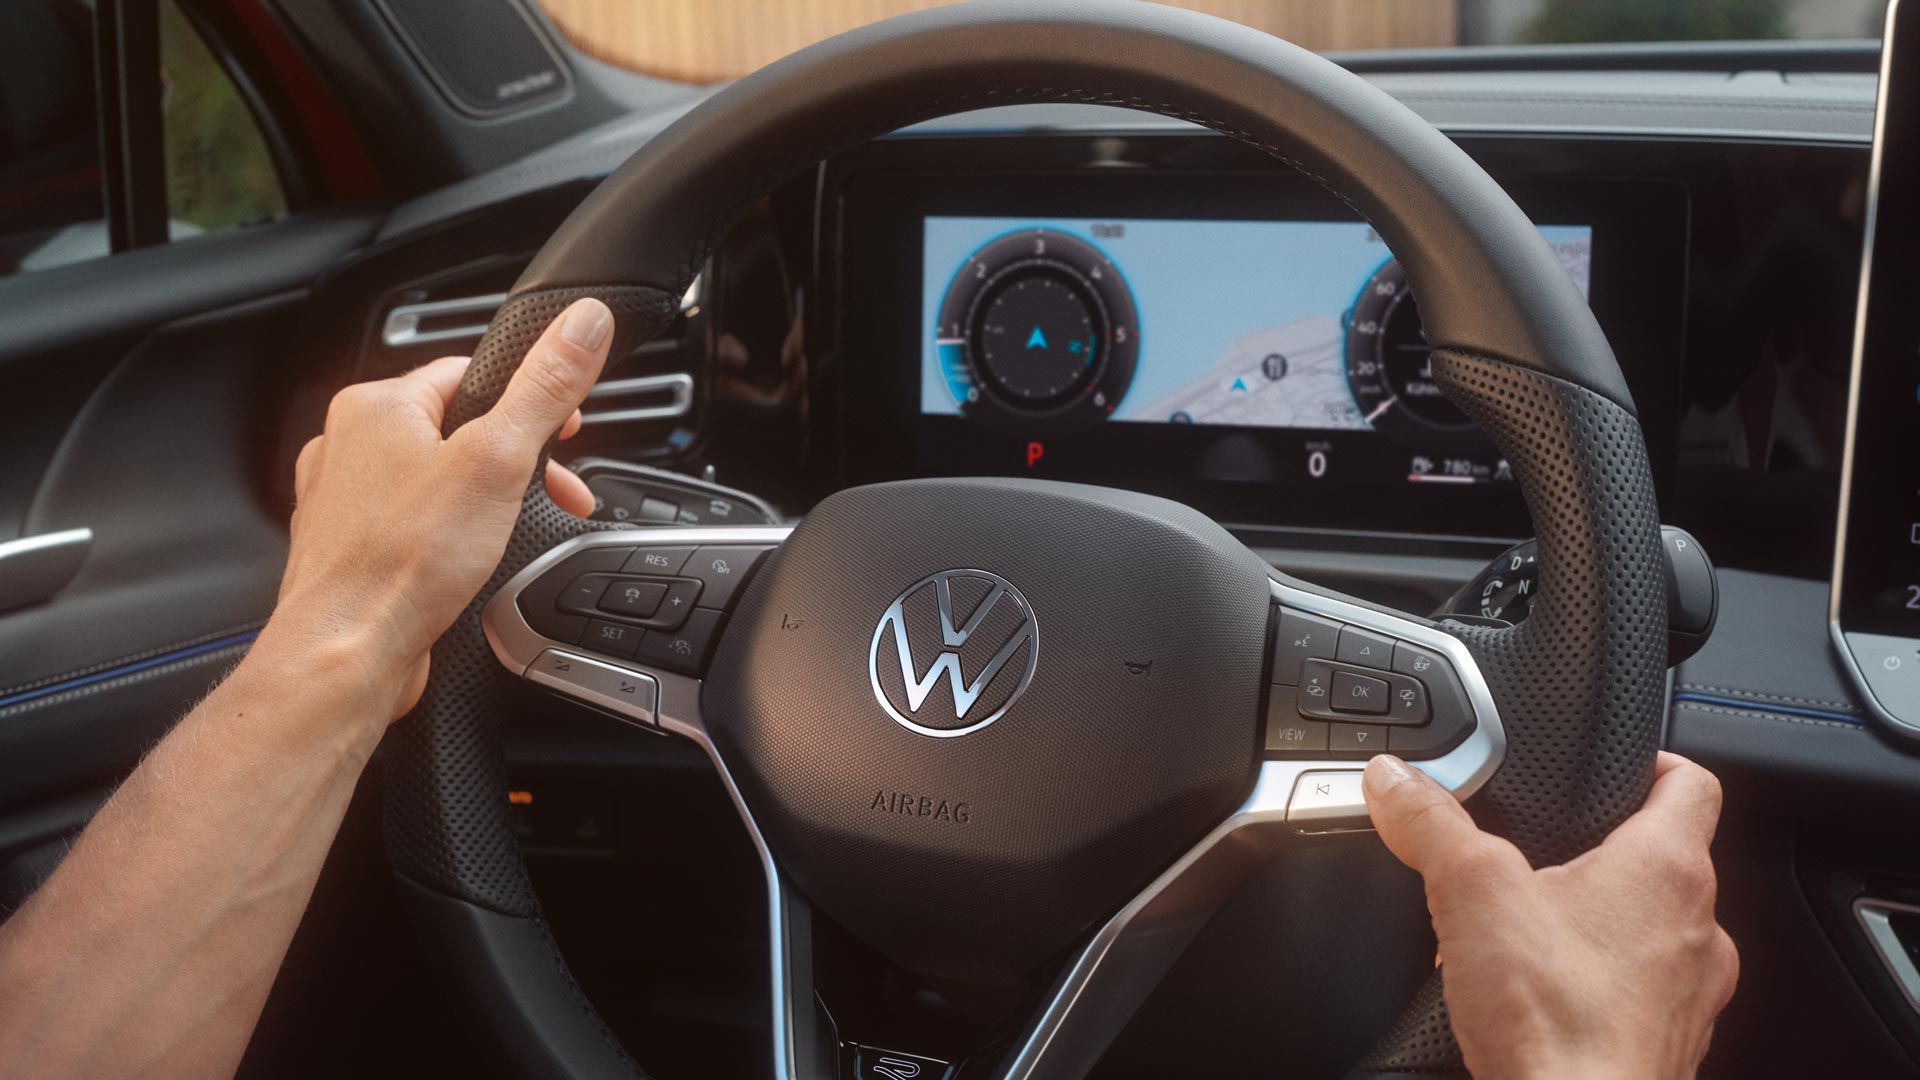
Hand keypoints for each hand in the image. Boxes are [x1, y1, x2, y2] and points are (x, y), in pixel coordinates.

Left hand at [269, 298, 613, 730]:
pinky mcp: (350, 548)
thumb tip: (583, 323)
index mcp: (377, 405)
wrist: (345, 652)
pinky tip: (467, 564)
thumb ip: (545, 387)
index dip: (528, 398)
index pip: (469, 372)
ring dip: (484, 500)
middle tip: (551, 490)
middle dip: (515, 461)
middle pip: (456, 429)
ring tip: (513, 530)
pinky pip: (414, 524)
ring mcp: (344, 500)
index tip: (565, 428)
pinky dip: (449, 538)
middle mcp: (348, 445)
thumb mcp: (498, 459)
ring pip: (434, 480)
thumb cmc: (401, 563)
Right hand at [1363, 751, 1737, 1079]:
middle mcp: (1698, 930)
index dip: (1655, 763)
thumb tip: (1396, 779)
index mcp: (1667, 870)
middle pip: (1662, 864)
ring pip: (1650, 936)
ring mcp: (1690, 997)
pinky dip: (1596, 989)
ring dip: (1597, 928)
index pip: (1692, 784)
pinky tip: (1539, 1000)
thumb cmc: (1557, 1020)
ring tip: (1528, 936)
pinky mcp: (1667, 1048)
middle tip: (1540, 859)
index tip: (1624, 765)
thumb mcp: (1470, 890)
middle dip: (1599, 858)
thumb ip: (1432, 823)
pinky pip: (1638, 998)